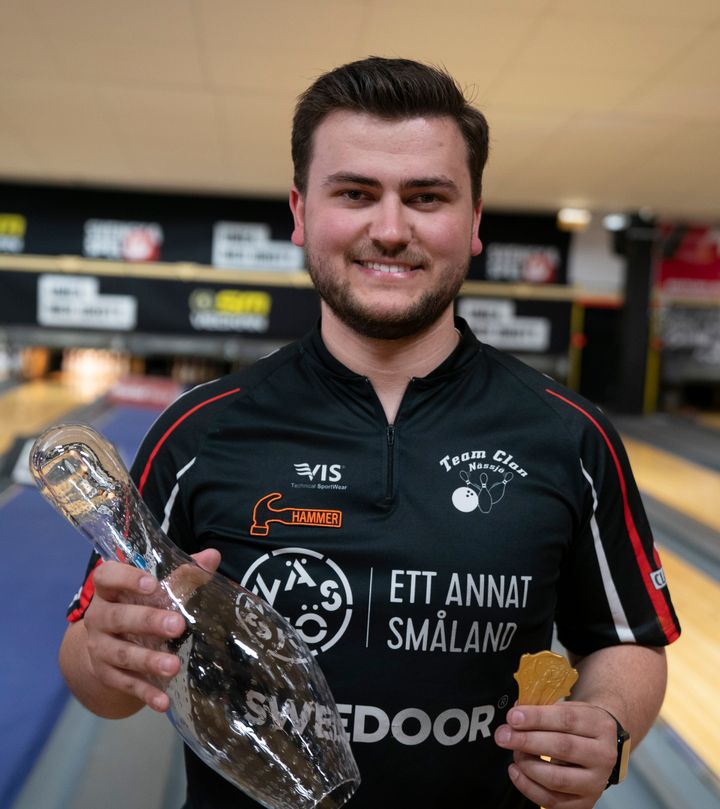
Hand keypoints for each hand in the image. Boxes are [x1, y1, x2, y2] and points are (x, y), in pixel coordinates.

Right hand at [83, 548, 221, 712]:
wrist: (106, 644)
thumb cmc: (137, 605)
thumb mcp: (155, 588)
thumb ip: (182, 573)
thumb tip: (212, 556)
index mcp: (109, 590)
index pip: (106, 577)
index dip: (126, 578)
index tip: (152, 584)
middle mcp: (99, 617)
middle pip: (118, 617)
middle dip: (148, 621)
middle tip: (177, 626)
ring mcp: (99, 648)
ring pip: (121, 654)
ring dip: (148, 660)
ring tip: (174, 666)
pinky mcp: (106, 674)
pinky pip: (126, 684)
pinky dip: (145, 692)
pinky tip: (164, 701)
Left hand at [494, 702, 617, 807]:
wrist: (602, 746)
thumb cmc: (578, 724)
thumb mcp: (567, 707)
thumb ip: (541, 709)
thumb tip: (515, 714)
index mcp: (600, 725)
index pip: (566, 719)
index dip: (537, 718)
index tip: (513, 717)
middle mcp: (603, 756)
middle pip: (562, 748)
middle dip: (527, 741)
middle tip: (503, 735)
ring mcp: (596, 782)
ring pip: (557, 779)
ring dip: (527, 765)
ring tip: (514, 752)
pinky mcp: (585, 803)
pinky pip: (553, 801)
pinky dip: (528, 787)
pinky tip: (516, 771)